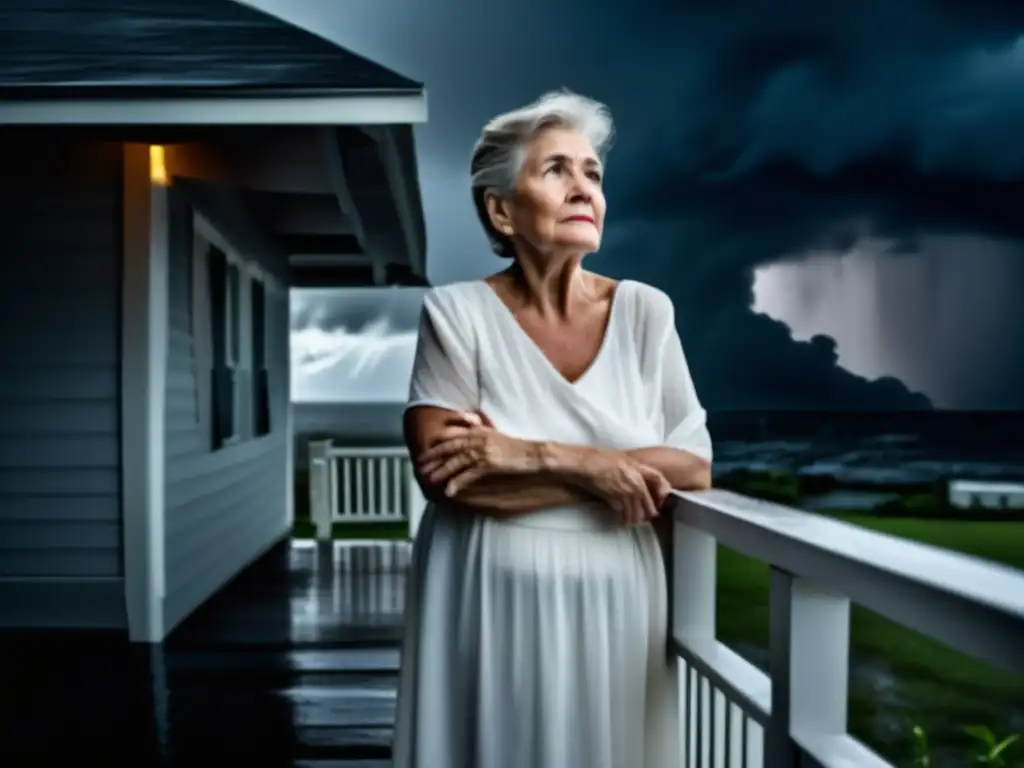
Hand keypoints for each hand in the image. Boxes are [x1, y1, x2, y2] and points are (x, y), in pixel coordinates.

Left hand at [416, 411, 538, 496]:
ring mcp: (484, 450)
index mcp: (480, 431)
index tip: (425, 451)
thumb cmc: (519, 448)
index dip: (437, 444)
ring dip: (441, 471)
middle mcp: (479, 438)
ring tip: (429, 480)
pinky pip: (468, 474)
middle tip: (420, 466)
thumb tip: (471, 427)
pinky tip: (449, 491)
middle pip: (450, 448)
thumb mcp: (498, 436)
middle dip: (433, 457)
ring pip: (456, 461)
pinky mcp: (490, 463)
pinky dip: (457, 483)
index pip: (453, 436)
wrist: (536, 455)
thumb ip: (482, 430)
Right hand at [578, 451, 669, 525]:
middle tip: (646, 517)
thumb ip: (633, 468)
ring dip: (635, 519)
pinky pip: (623, 514)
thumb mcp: (622, 458)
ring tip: (633, 522)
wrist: (586, 464)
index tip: (661, 498)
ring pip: (637, 513)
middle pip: (648, 503)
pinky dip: (623, 518)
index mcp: (638, 468)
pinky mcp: (615, 501)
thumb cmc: (600, 458)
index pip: (658, 479)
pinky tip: (622, 520)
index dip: (663, 490)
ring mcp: (626, 493)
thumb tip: (638, 478)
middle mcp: (635, 482)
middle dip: (648, 513)